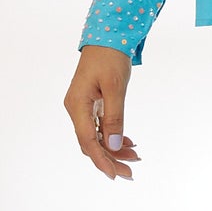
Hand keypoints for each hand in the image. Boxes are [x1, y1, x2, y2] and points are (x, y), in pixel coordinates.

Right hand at [64, 47, 140, 180]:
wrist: (107, 35)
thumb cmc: (110, 56)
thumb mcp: (115, 87)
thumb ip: (114, 117)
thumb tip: (113, 145)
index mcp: (77, 105)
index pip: (88, 141)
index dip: (102, 160)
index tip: (115, 175)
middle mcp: (76, 109)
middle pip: (91, 143)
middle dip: (110, 159)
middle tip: (130, 173)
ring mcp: (83, 107)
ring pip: (96, 137)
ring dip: (114, 149)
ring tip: (134, 158)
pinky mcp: (91, 104)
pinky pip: (100, 127)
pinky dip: (113, 136)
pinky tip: (128, 143)